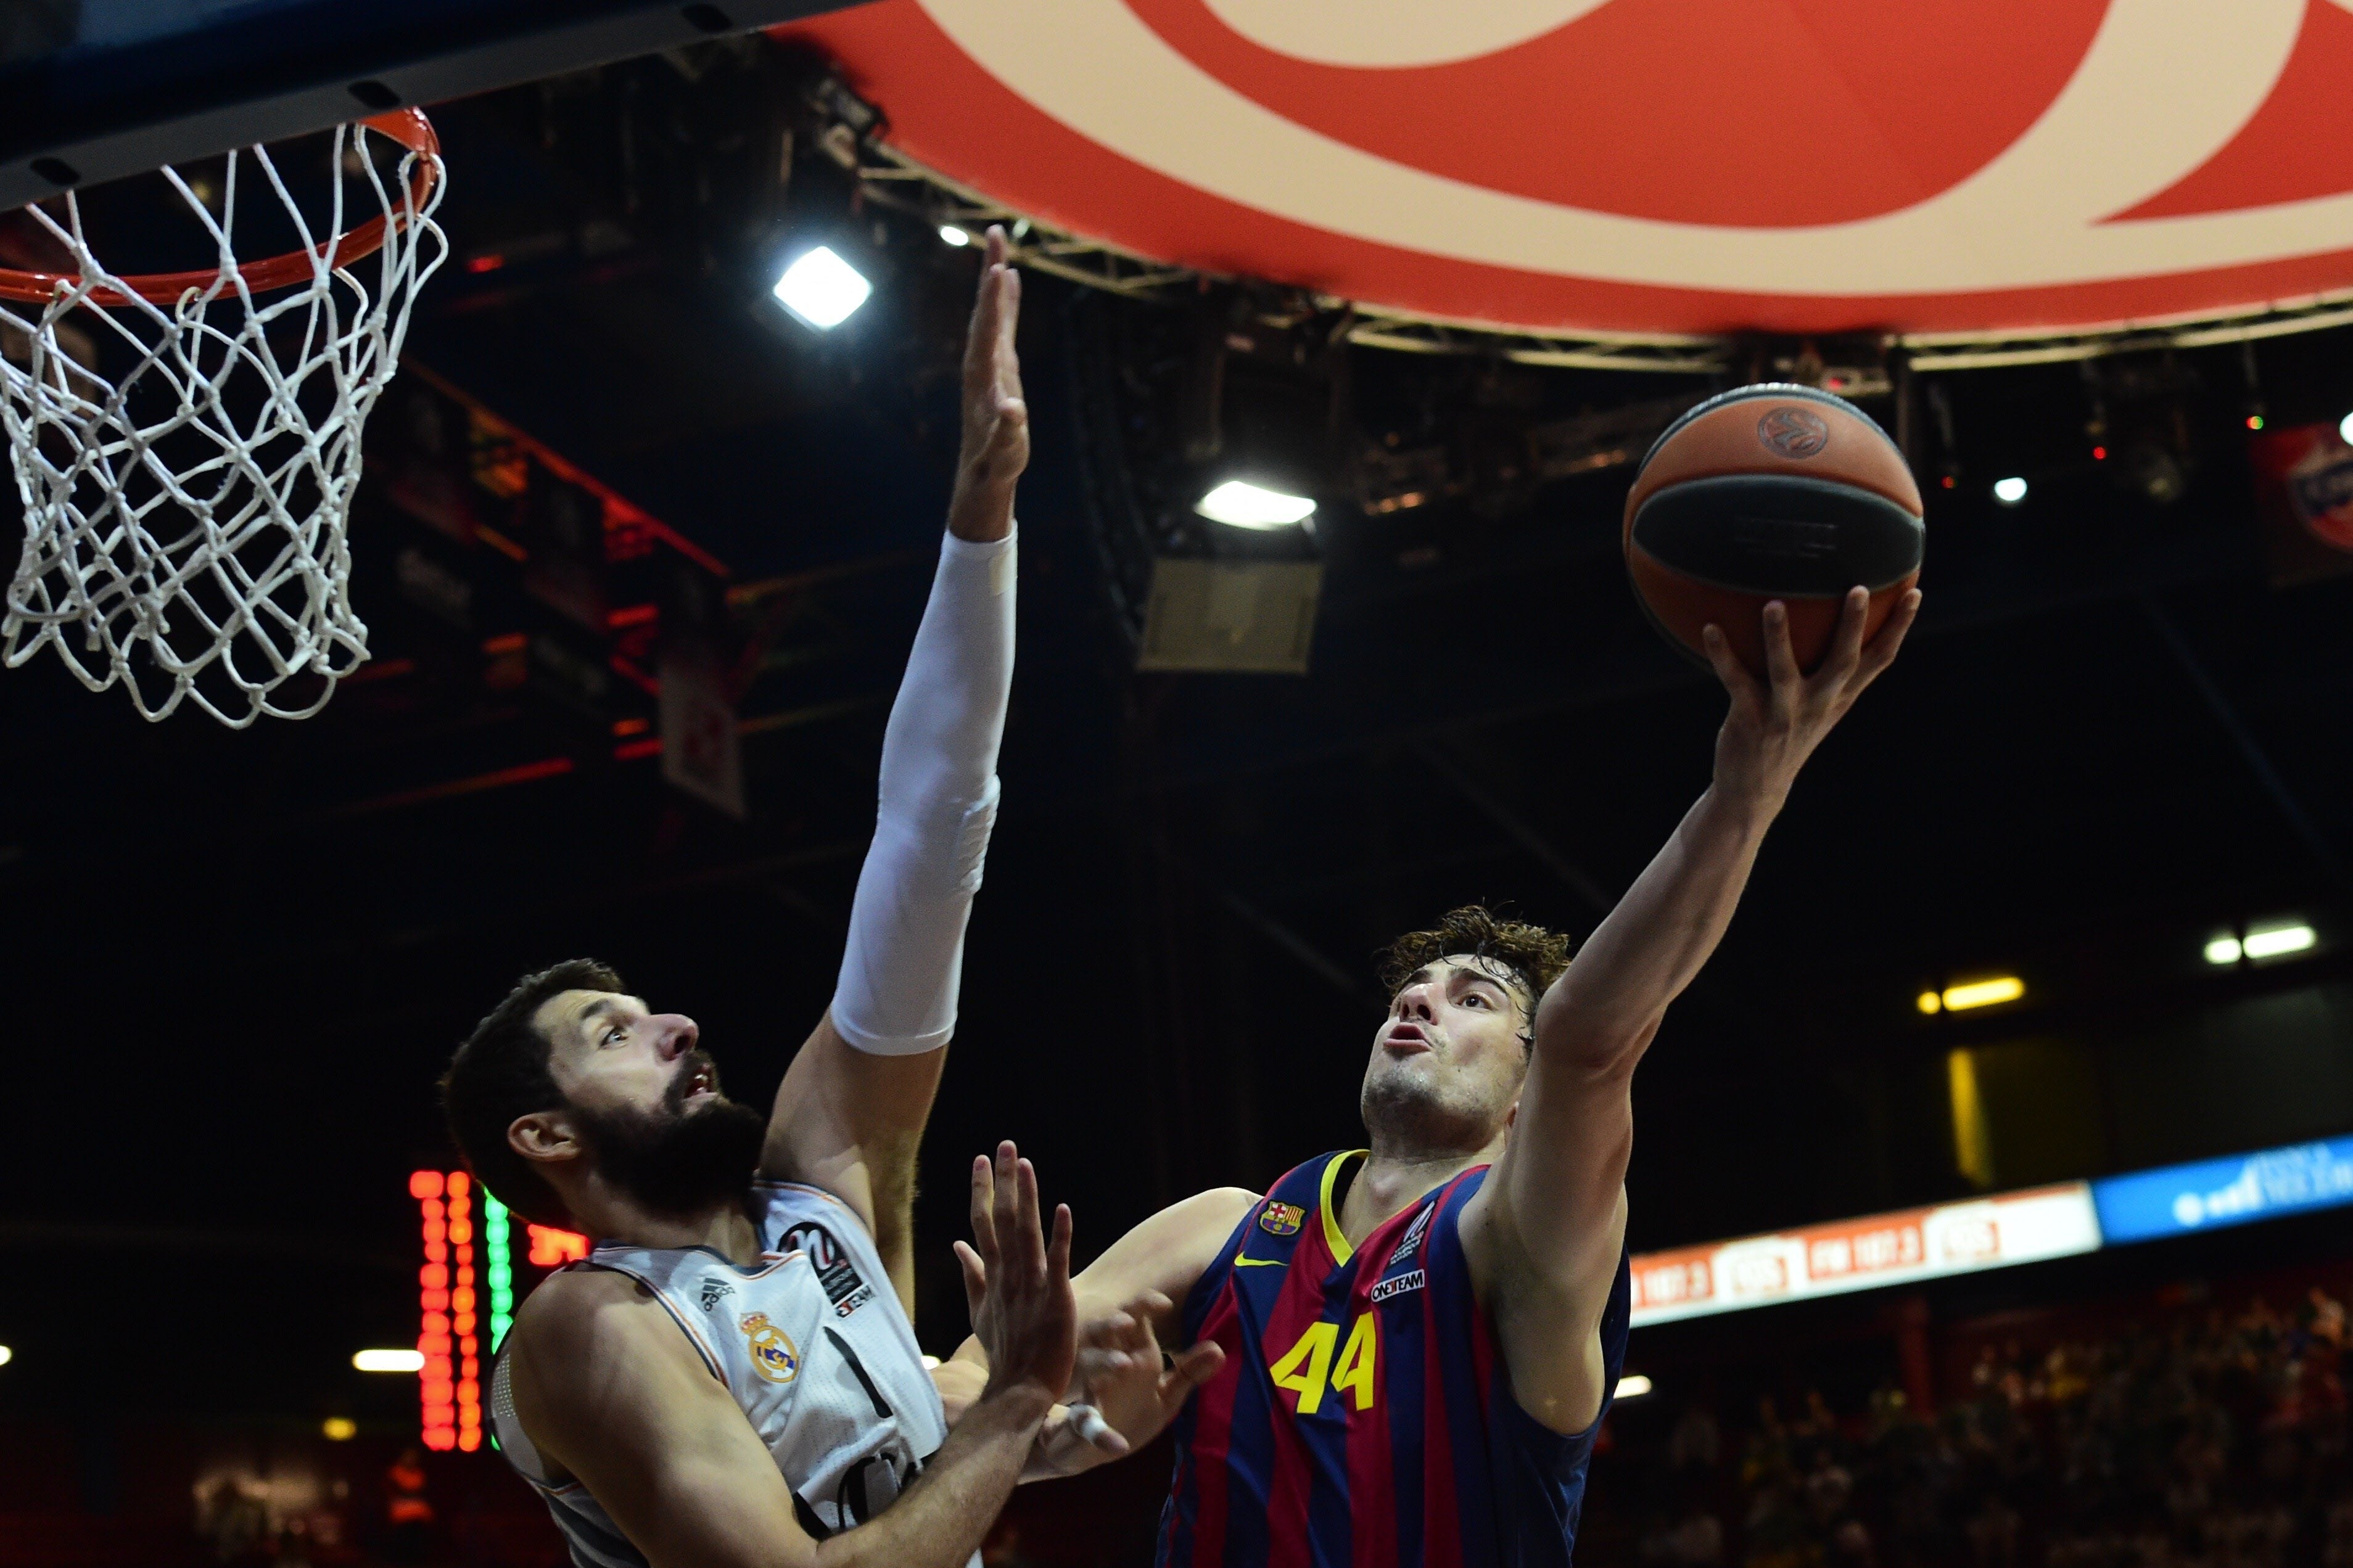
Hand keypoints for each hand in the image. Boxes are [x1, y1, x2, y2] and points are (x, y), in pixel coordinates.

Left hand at [945, 226, 1027, 543]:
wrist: (983, 472)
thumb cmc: (996, 463)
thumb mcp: (1005, 451)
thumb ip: (1009, 431)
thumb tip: (1014, 410)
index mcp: (982, 376)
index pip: (987, 330)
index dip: (994, 301)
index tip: (999, 269)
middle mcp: (981, 361)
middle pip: (985, 309)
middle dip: (991, 271)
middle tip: (995, 233)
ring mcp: (988, 361)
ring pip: (991, 311)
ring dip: (996, 278)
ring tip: (1000, 244)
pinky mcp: (998, 366)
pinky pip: (1001, 324)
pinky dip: (1006, 300)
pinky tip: (1011, 281)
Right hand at [954, 1142, 1075, 1409]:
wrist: (1018, 1389)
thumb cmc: (1004, 1351)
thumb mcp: (980, 1312)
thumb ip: (971, 1275)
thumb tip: (957, 1244)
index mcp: (992, 1276)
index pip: (982, 1224)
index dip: (982, 1190)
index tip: (982, 1160)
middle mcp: (1008, 1275)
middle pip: (1001, 1219)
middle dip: (1003, 1181)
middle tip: (1005, 1145)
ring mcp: (1031, 1286)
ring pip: (1026, 1233)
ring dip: (1026, 1197)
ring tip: (1025, 1164)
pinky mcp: (1055, 1299)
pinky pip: (1057, 1262)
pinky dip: (1060, 1235)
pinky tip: (1063, 1209)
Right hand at [1027, 1292, 1224, 1477]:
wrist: (1093, 1451)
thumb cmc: (1130, 1412)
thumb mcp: (1166, 1395)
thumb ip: (1189, 1373)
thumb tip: (1219, 1349)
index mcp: (1131, 1355)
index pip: (1134, 1319)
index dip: (1144, 1306)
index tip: (1165, 1304)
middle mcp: (1108, 1366)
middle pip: (1102, 1332)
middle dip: (1112, 1323)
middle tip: (1128, 1322)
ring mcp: (1091, 1393)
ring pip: (1088, 1367)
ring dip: (1103, 1362)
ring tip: (1124, 1364)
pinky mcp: (1082, 1424)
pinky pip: (1085, 1424)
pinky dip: (1099, 1433)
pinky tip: (1117, 1444)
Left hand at [1702, 586, 1919, 810]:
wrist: (1756, 788)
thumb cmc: (1787, 733)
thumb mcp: (1817, 705)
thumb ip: (1828, 672)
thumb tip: (1825, 619)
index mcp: (1839, 697)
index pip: (1879, 660)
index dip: (1898, 628)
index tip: (1914, 593)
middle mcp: (1818, 703)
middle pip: (1843, 661)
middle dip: (1853, 626)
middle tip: (1859, 589)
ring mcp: (1784, 712)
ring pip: (1784, 670)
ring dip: (1778, 637)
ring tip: (1772, 604)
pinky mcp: (1750, 718)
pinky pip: (1735, 680)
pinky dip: (1722, 654)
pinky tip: (1710, 627)